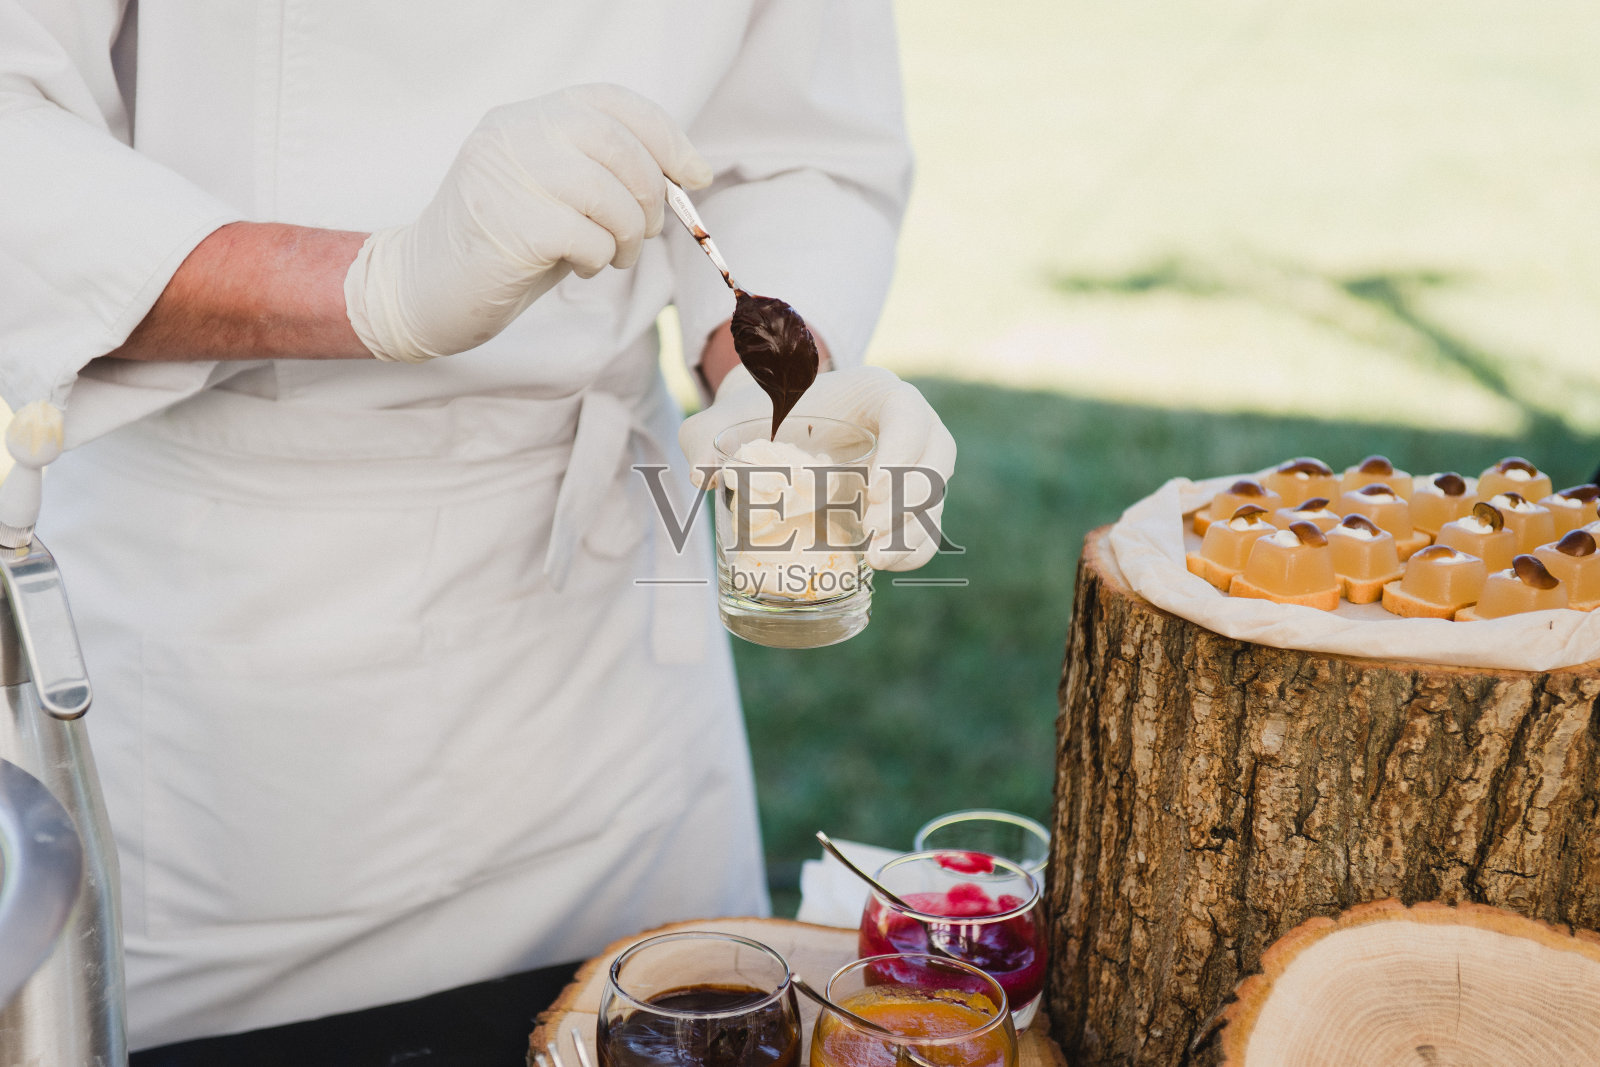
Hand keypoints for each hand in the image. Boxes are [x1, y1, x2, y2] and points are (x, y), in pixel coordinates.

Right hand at [345, 84, 710, 362]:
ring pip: (608, 193)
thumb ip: (606, 175)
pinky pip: (586, 236)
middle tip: (647, 231)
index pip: (611, 102)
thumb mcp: (558, 194)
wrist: (424, 289)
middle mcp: (513, 133)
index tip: (695, 176)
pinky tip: (581, 266)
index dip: (666, 137)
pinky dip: (599, 257)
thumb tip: (686, 177)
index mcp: (528, 117)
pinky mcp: (506, 225)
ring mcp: (505, 176)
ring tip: (614, 256)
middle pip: (617, 144)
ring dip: (629, 234)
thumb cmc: (505, 246)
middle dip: (652, 193)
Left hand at [679, 365, 956, 570]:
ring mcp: (912, 463)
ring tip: (874, 560)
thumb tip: (704, 475)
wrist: (772, 432)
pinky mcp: (907, 500)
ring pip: (935, 496)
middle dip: (911, 500)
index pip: (908, 412)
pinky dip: (914, 549)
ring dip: (915, 531)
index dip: (901, 450)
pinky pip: (928, 525)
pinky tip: (883, 566)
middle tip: (871, 532)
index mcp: (874, 392)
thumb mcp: (721, 422)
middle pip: (936, 458)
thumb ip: (702, 436)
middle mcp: (906, 424)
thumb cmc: (755, 419)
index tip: (869, 489)